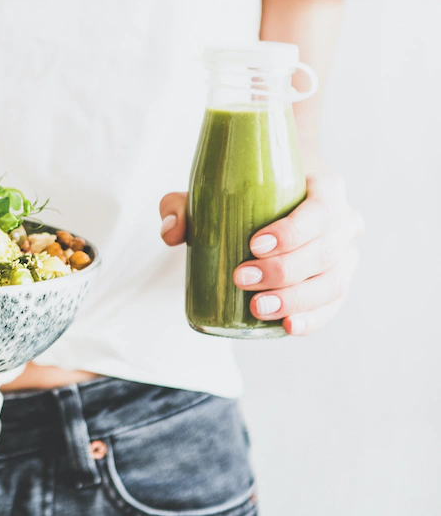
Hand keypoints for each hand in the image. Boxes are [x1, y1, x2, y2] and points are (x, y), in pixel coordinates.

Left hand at [159, 172, 363, 335]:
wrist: (274, 204)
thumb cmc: (244, 196)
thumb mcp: (210, 192)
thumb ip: (181, 205)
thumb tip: (171, 232)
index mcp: (326, 190)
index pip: (321, 209)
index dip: (293, 231)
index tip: (254, 244)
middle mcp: (344, 223)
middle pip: (325, 251)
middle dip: (283, 270)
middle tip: (242, 278)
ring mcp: (345, 258)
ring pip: (331, 283)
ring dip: (295, 299)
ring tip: (257, 307)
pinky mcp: (337, 286)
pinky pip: (331, 307)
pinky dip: (312, 319)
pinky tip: (289, 326)